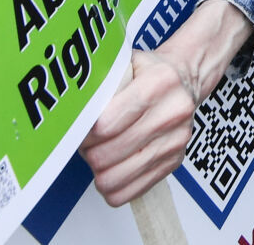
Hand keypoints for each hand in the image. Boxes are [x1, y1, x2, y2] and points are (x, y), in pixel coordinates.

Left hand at [80, 0, 249, 205]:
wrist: (185, 80)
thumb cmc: (149, 72)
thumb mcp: (126, 62)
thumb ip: (100, 80)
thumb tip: (68, 107)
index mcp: (159, 82)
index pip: (106, 124)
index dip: (83, 133)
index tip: (76, 129)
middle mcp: (172, 112)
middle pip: (108, 154)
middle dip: (88, 152)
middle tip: (85, 143)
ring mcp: (176, 140)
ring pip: (117, 177)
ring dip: (98, 170)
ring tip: (98, 155)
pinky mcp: (174, 160)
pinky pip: (132, 190)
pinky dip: (114, 186)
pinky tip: (111, 169)